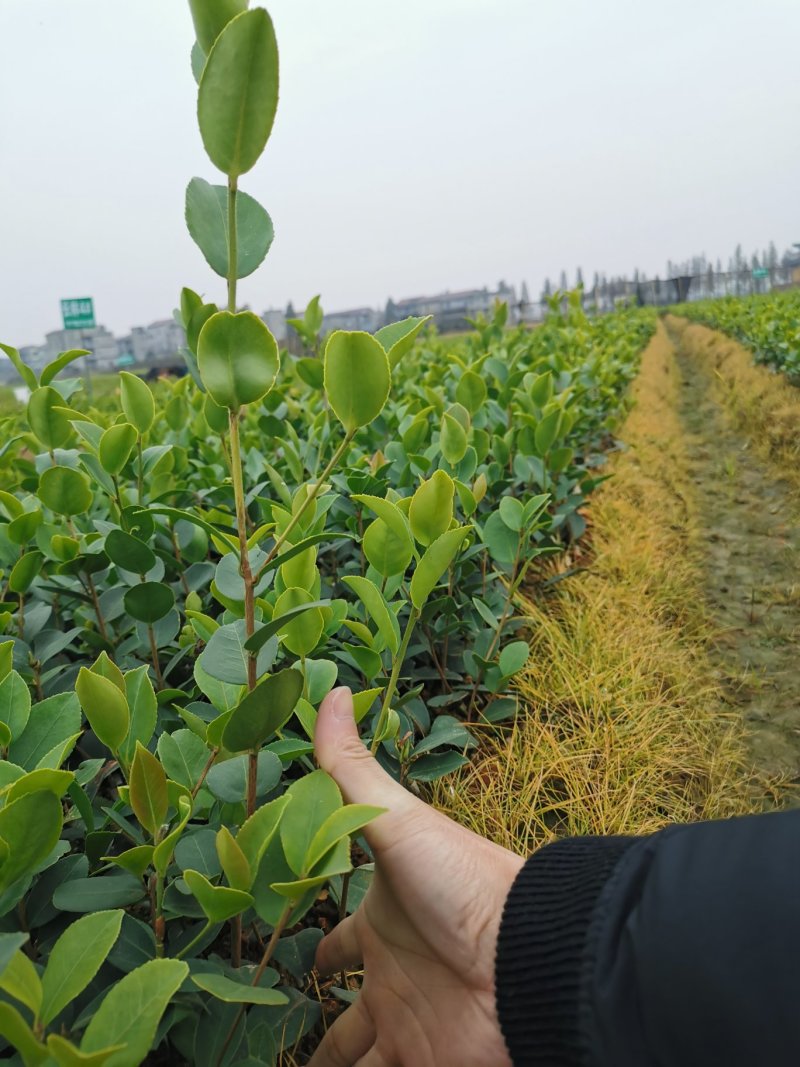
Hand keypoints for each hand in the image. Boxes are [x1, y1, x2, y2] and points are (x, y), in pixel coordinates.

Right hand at [309, 687, 523, 1066]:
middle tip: (276, 1032)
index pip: (337, 941)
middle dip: (320, 1025)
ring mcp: (409, 1024)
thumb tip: (332, 687)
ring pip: (357, 1058)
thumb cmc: (460, 879)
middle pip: (347, 1010)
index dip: (315, 951)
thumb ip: (351, 766)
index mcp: (382, 920)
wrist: (527, 955)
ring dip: (330, 1064)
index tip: (287, 959)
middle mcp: (394, 975)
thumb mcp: (394, 818)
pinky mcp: (423, 1063)